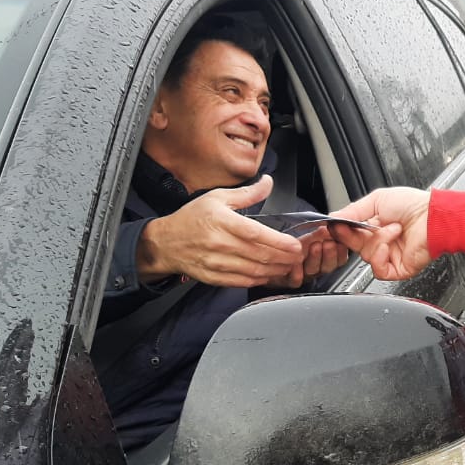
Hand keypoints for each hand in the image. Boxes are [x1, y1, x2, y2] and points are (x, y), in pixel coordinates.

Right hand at [137, 175, 302, 287]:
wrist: (166, 243)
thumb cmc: (191, 219)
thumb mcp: (217, 198)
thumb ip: (247, 193)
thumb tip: (268, 182)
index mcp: (222, 222)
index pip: (256, 234)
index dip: (278, 241)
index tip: (295, 244)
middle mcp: (219, 244)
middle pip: (259, 254)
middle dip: (284, 257)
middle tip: (298, 257)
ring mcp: (216, 263)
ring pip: (253, 271)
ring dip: (275, 270)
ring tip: (289, 266)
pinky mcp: (214, 277)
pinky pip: (242, 281)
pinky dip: (259, 280)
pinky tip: (270, 275)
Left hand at [267, 226, 349, 287]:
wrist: (266, 251)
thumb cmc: (288, 243)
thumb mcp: (309, 235)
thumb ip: (322, 233)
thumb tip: (333, 224)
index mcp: (323, 258)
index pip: (338, 259)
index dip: (340, 252)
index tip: (339, 241)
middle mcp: (314, 268)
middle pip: (327, 267)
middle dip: (330, 254)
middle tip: (329, 243)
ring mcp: (302, 275)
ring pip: (313, 272)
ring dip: (315, 258)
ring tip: (315, 246)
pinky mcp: (286, 281)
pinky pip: (295, 280)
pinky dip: (297, 273)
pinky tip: (296, 265)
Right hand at [329, 187, 426, 280]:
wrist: (433, 217)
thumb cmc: (413, 205)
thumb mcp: (377, 200)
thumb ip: (353, 210)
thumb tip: (334, 218)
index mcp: (375, 226)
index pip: (351, 234)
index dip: (343, 231)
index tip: (337, 225)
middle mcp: (382, 242)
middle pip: (355, 246)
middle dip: (356, 236)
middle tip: (360, 227)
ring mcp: (390, 256)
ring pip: (366, 257)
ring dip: (378, 241)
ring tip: (393, 229)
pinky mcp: (398, 269)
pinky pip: (378, 270)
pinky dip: (380, 256)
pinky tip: (389, 244)